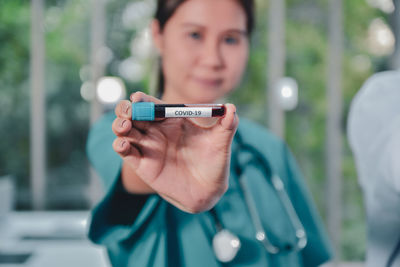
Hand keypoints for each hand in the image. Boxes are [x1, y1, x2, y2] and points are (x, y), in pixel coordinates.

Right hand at [112, 92, 238, 212]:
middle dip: (127, 110)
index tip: (138, 97)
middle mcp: (158, 132)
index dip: (144, 100)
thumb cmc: (215, 162)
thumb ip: (227, 125)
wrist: (209, 190)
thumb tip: (232, 108)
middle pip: (135, 115)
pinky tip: (123, 144)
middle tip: (128, 111)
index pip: (155, 106)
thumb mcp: (221, 142)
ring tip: (124, 126)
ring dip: (120, 126)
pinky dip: (121, 147)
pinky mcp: (143, 165)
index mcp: (173, 121)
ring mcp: (149, 148)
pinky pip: (127, 153)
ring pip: (127, 132)